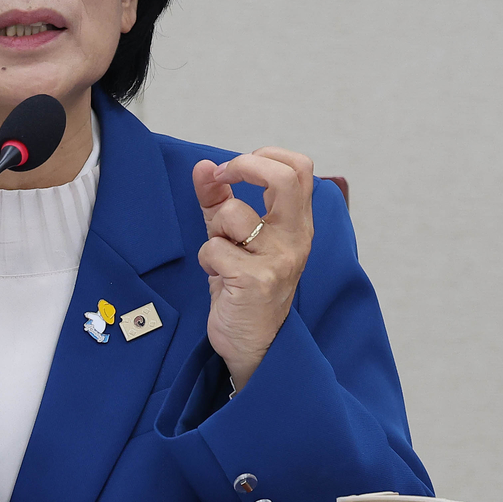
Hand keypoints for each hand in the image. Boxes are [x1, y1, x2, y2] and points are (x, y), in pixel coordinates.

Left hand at [193, 148, 315, 390]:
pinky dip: (208, 258)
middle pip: (284, 178)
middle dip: (244, 167)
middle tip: (223, 178)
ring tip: (222, 253)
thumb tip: (203, 166)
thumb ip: (218, 198)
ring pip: (233, 213)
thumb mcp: (233, 235)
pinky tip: (219, 276)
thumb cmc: (244, 285)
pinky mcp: (256, 281)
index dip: (263, 156)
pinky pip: (214, 248)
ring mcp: (279, 259)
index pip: (299, 168)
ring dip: (214, 228)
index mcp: (297, 223)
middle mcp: (296, 238)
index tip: (234, 169)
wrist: (253, 344)